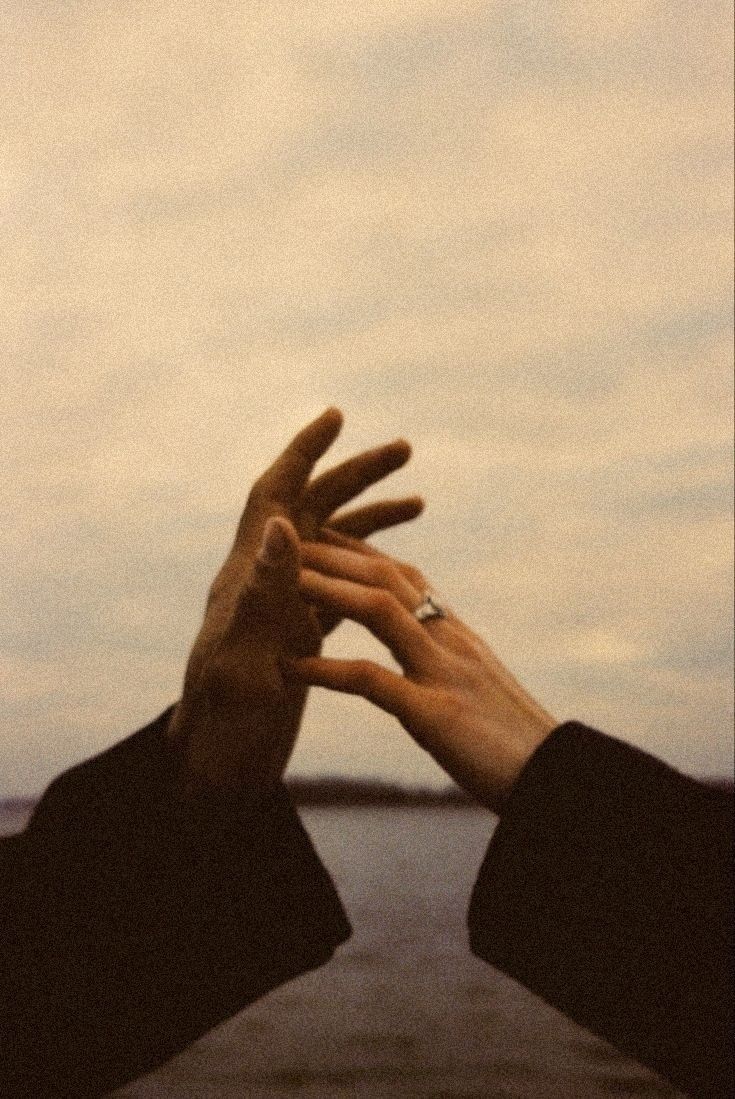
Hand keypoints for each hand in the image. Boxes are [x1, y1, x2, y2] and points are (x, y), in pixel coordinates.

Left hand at [167, 409, 422, 792]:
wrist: (217, 771)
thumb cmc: (224, 725)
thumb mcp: (246, 659)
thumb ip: (264, 593)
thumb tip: (285, 523)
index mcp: (248, 578)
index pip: (275, 497)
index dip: (303, 453)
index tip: (335, 415)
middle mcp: (264, 582)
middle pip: (311, 509)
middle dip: (355, 475)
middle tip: (405, 450)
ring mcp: (282, 607)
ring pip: (330, 544)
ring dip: (370, 518)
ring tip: (417, 501)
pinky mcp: (297, 634)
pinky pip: (337, 583)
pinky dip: (368, 564)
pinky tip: (397, 568)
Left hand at [291, 531, 556, 812]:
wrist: (559, 782)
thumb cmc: (517, 746)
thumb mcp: (480, 689)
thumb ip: (451, 661)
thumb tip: (430, 647)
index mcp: (458, 637)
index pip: (405, 576)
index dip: (359, 552)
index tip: (318, 534)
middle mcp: (452, 642)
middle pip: (387, 577)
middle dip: (333, 554)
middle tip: (284, 539)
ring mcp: (445, 673)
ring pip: (379, 609)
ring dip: (326, 590)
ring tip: (281, 582)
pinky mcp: (437, 714)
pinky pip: (372, 682)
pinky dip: (327, 671)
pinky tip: (289, 668)